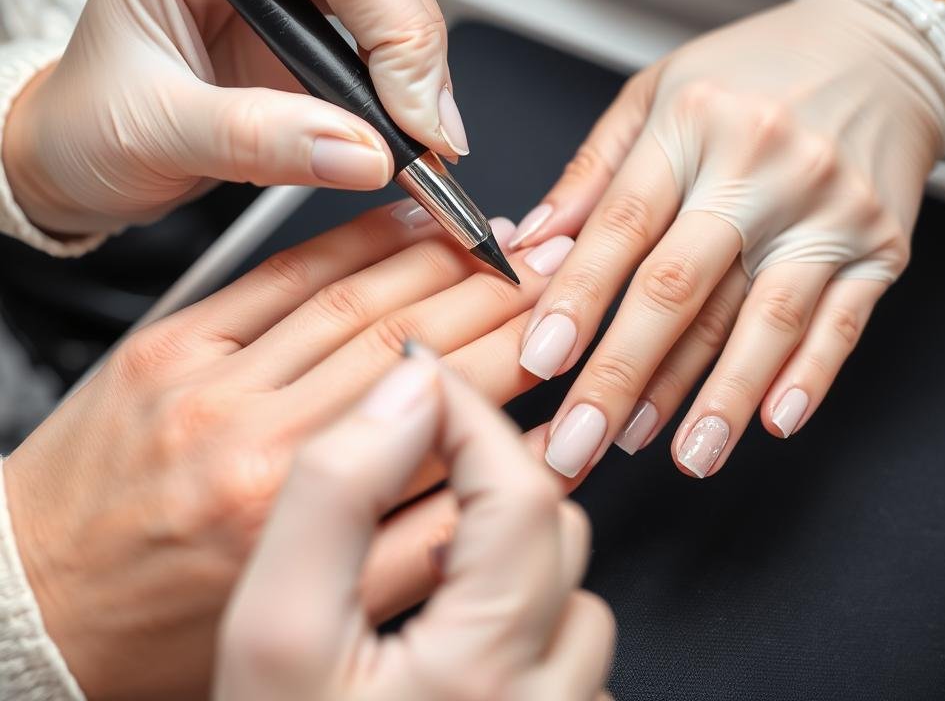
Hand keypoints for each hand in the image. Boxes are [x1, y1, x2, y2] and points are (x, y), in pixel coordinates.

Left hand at [2, 0, 466, 236]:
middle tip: (433, 133)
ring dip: (422, 67)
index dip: (389, 29)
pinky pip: (383, 37)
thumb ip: (262, 139)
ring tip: (427, 140)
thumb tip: (363, 153)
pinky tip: (413, 128)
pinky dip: (409, 88)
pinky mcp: (309, 26)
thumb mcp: (161, 133)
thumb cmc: (92, 124)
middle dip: (416, 45)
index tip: (413, 117)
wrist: (82, 157)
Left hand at [2, 204, 575, 699]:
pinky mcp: (173, 346)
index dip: (515, 370)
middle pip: (410, 351)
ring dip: (440, 262)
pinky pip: (279, 276)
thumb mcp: (298, 614)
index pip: (440, 428)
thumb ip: (411, 549)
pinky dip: (352, 242)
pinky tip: (403, 224)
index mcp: (294, 523)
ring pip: (356, 304)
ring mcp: (209, 387)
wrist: (33, 596)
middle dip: (497, 299)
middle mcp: (253, 449)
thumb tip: (504, 479)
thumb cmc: (158, 621)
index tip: (560, 337)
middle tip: (552, 268)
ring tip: (498, 238)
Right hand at [214, 353, 614, 700]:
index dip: (470, 416)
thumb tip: (403, 395)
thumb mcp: (273, 632)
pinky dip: (520, 624)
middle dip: (492, 484)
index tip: (421, 381)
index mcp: (485, 665)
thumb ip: (335, 496)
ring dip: (508, 561)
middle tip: (422, 477)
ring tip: (428, 583)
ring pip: (568, 594)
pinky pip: (566, 653)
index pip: (521, 488)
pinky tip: (452, 651)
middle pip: (557, 535)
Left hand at [509, 0, 944, 480]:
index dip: (576, 299)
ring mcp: (827, 212)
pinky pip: (841, 323)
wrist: (883, 52)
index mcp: (693, 125)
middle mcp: (761, 169)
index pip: (623, 226)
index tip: (540, 362)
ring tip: (678, 456)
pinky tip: (772, 424)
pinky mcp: (880, 248)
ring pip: (760, 320)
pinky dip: (807, 378)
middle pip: (680, 289)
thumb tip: (533, 243)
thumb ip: (593, 171)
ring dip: (715, 398)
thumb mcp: (659, 92)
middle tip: (581, 445)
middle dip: (623, 376)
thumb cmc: (755, 73)